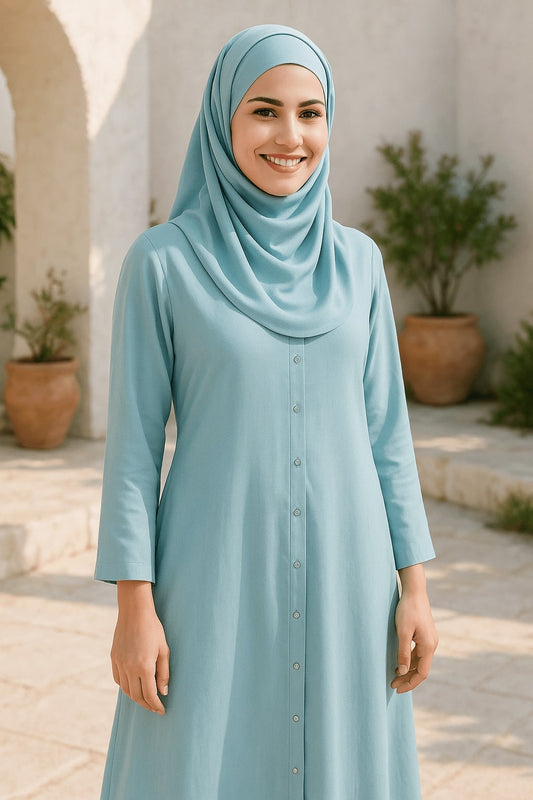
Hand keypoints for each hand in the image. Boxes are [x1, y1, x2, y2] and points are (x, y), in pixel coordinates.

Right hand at [111, 581, 169, 714]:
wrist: (134, 612)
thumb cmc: (153, 629)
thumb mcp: (164, 649)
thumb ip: (164, 672)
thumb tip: (163, 692)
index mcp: (144, 666)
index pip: (150, 695)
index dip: (156, 705)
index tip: (162, 710)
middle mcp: (129, 668)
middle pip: (136, 696)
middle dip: (146, 705)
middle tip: (155, 708)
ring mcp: (119, 663)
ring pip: (126, 690)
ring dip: (136, 697)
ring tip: (145, 699)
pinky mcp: (113, 658)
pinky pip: (118, 679)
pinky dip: (125, 686)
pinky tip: (133, 686)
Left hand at [391, 564, 437, 693]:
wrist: (414, 591)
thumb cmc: (407, 610)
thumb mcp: (403, 632)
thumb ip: (403, 653)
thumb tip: (403, 672)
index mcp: (428, 646)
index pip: (422, 673)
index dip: (410, 683)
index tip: (397, 689)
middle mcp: (432, 644)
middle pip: (421, 669)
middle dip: (408, 679)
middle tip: (392, 685)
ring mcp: (429, 639)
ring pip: (420, 662)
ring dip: (408, 670)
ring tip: (394, 676)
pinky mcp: (425, 634)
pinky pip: (419, 653)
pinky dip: (410, 661)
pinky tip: (400, 662)